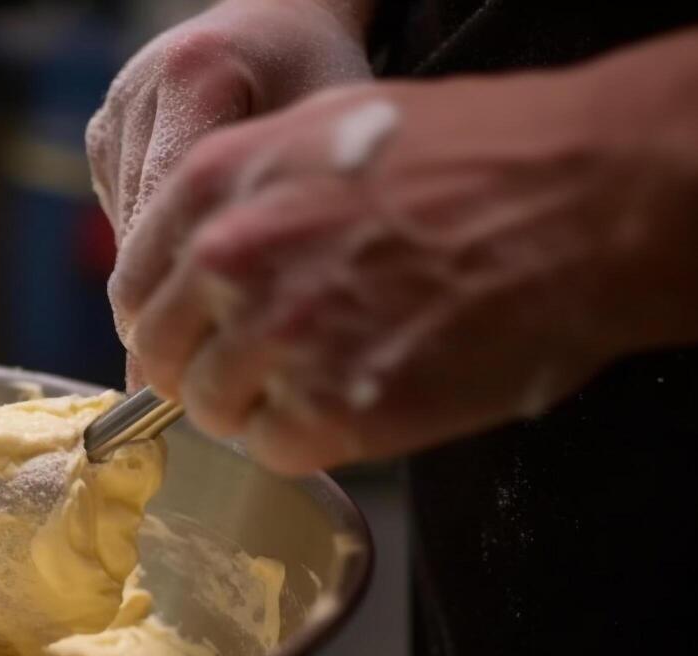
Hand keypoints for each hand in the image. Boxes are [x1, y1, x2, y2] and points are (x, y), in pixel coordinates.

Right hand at [85, 0, 371, 373]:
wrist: (277, 20)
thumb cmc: (320, 75)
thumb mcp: (325, 138)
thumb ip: (288, 220)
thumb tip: (249, 332)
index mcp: (196, 78)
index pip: (165, 214)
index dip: (174, 300)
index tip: (183, 368)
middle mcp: (138, 92)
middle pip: (135, 236)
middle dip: (162, 309)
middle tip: (185, 376)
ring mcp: (113, 114)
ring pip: (122, 239)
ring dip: (159, 284)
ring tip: (200, 323)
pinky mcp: (101, 133)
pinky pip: (120, 219)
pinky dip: (154, 250)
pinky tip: (193, 252)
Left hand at [116, 51, 697, 472]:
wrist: (588, 200)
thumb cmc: (475, 160)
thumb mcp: (325, 136)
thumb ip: (242, 201)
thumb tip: (198, 266)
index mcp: (218, 185)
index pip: (136, 287)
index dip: (164, 321)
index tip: (187, 337)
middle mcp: (232, 259)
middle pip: (167, 356)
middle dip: (204, 369)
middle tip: (259, 370)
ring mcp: (282, 337)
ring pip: (217, 411)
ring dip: (259, 409)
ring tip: (323, 381)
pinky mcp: (336, 409)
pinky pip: (277, 452)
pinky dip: (310, 442)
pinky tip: (357, 404)